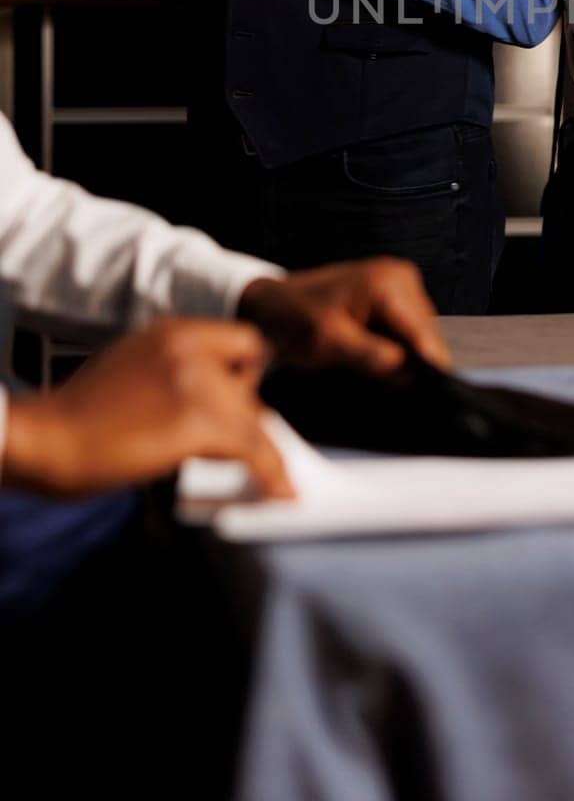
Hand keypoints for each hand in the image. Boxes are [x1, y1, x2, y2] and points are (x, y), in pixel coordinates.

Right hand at [2, 320, 292, 499]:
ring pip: (254, 421)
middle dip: (249, 422)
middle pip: (249, 387)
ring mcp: (194, 382)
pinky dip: (272, 473)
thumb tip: (214, 403)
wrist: (44, 438)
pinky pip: (253, 449)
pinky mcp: (196, 422)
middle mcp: (189, 347)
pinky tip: (280, 491)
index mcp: (173, 331)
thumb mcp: (132, 367)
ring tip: (271, 479)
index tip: (252, 402)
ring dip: (261, 453)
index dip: (251, 374)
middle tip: (247, 452)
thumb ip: (176, 374)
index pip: (244, 341)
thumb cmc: (78, 415)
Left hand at [237, 258, 451, 376]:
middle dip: (414, 363)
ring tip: (378, 372)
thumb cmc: (292, 320)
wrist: (270, 304)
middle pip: (426, 335)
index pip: (424, 336)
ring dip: (405, 356)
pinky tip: (377, 358)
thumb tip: (412, 376)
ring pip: (419, 334)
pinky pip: (406, 328)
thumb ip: (374, 358)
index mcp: (389, 285)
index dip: (428, 370)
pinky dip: (396, 346)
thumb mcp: (330, 344)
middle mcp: (401, 277)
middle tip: (391, 388)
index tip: (428, 399)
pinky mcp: (392, 293)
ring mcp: (398, 283)